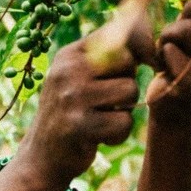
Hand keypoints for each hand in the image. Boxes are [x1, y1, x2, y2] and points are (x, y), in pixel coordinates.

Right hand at [20, 21, 153, 182]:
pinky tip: (100, 137)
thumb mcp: (78, 76)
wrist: (41, 158)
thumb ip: (108, 55)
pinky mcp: (80, 126)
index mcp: (69, 54)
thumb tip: (148, 37)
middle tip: (109, 101)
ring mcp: (72, 97)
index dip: (140, 47)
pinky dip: (119, 134)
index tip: (147, 62)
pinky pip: (124, 122)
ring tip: (103, 119)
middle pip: (127, 62)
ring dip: (125, 110)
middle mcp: (68, 70)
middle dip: (128, 82)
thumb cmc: (71, 112)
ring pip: (130, 90)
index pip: (117, 32)